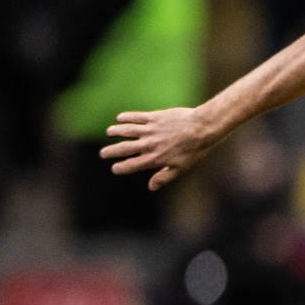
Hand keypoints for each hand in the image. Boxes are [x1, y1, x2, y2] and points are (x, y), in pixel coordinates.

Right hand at [102, 107, 219, 190]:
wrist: (202, 127)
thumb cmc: (194, 149)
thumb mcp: (181, 167)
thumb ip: (164, 177)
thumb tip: (151, 187)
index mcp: (155, 158)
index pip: (132, 165)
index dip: (121, 168)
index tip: (115, 168)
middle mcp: (149, 144)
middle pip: (124, 148)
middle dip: (111, 151)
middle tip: (103, 153)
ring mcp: (150, 130)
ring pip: (127, 130)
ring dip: (116, 131)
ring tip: (109, 132)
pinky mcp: (154, 117)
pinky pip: (136, 117)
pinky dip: (126, 117)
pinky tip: (120, 118)